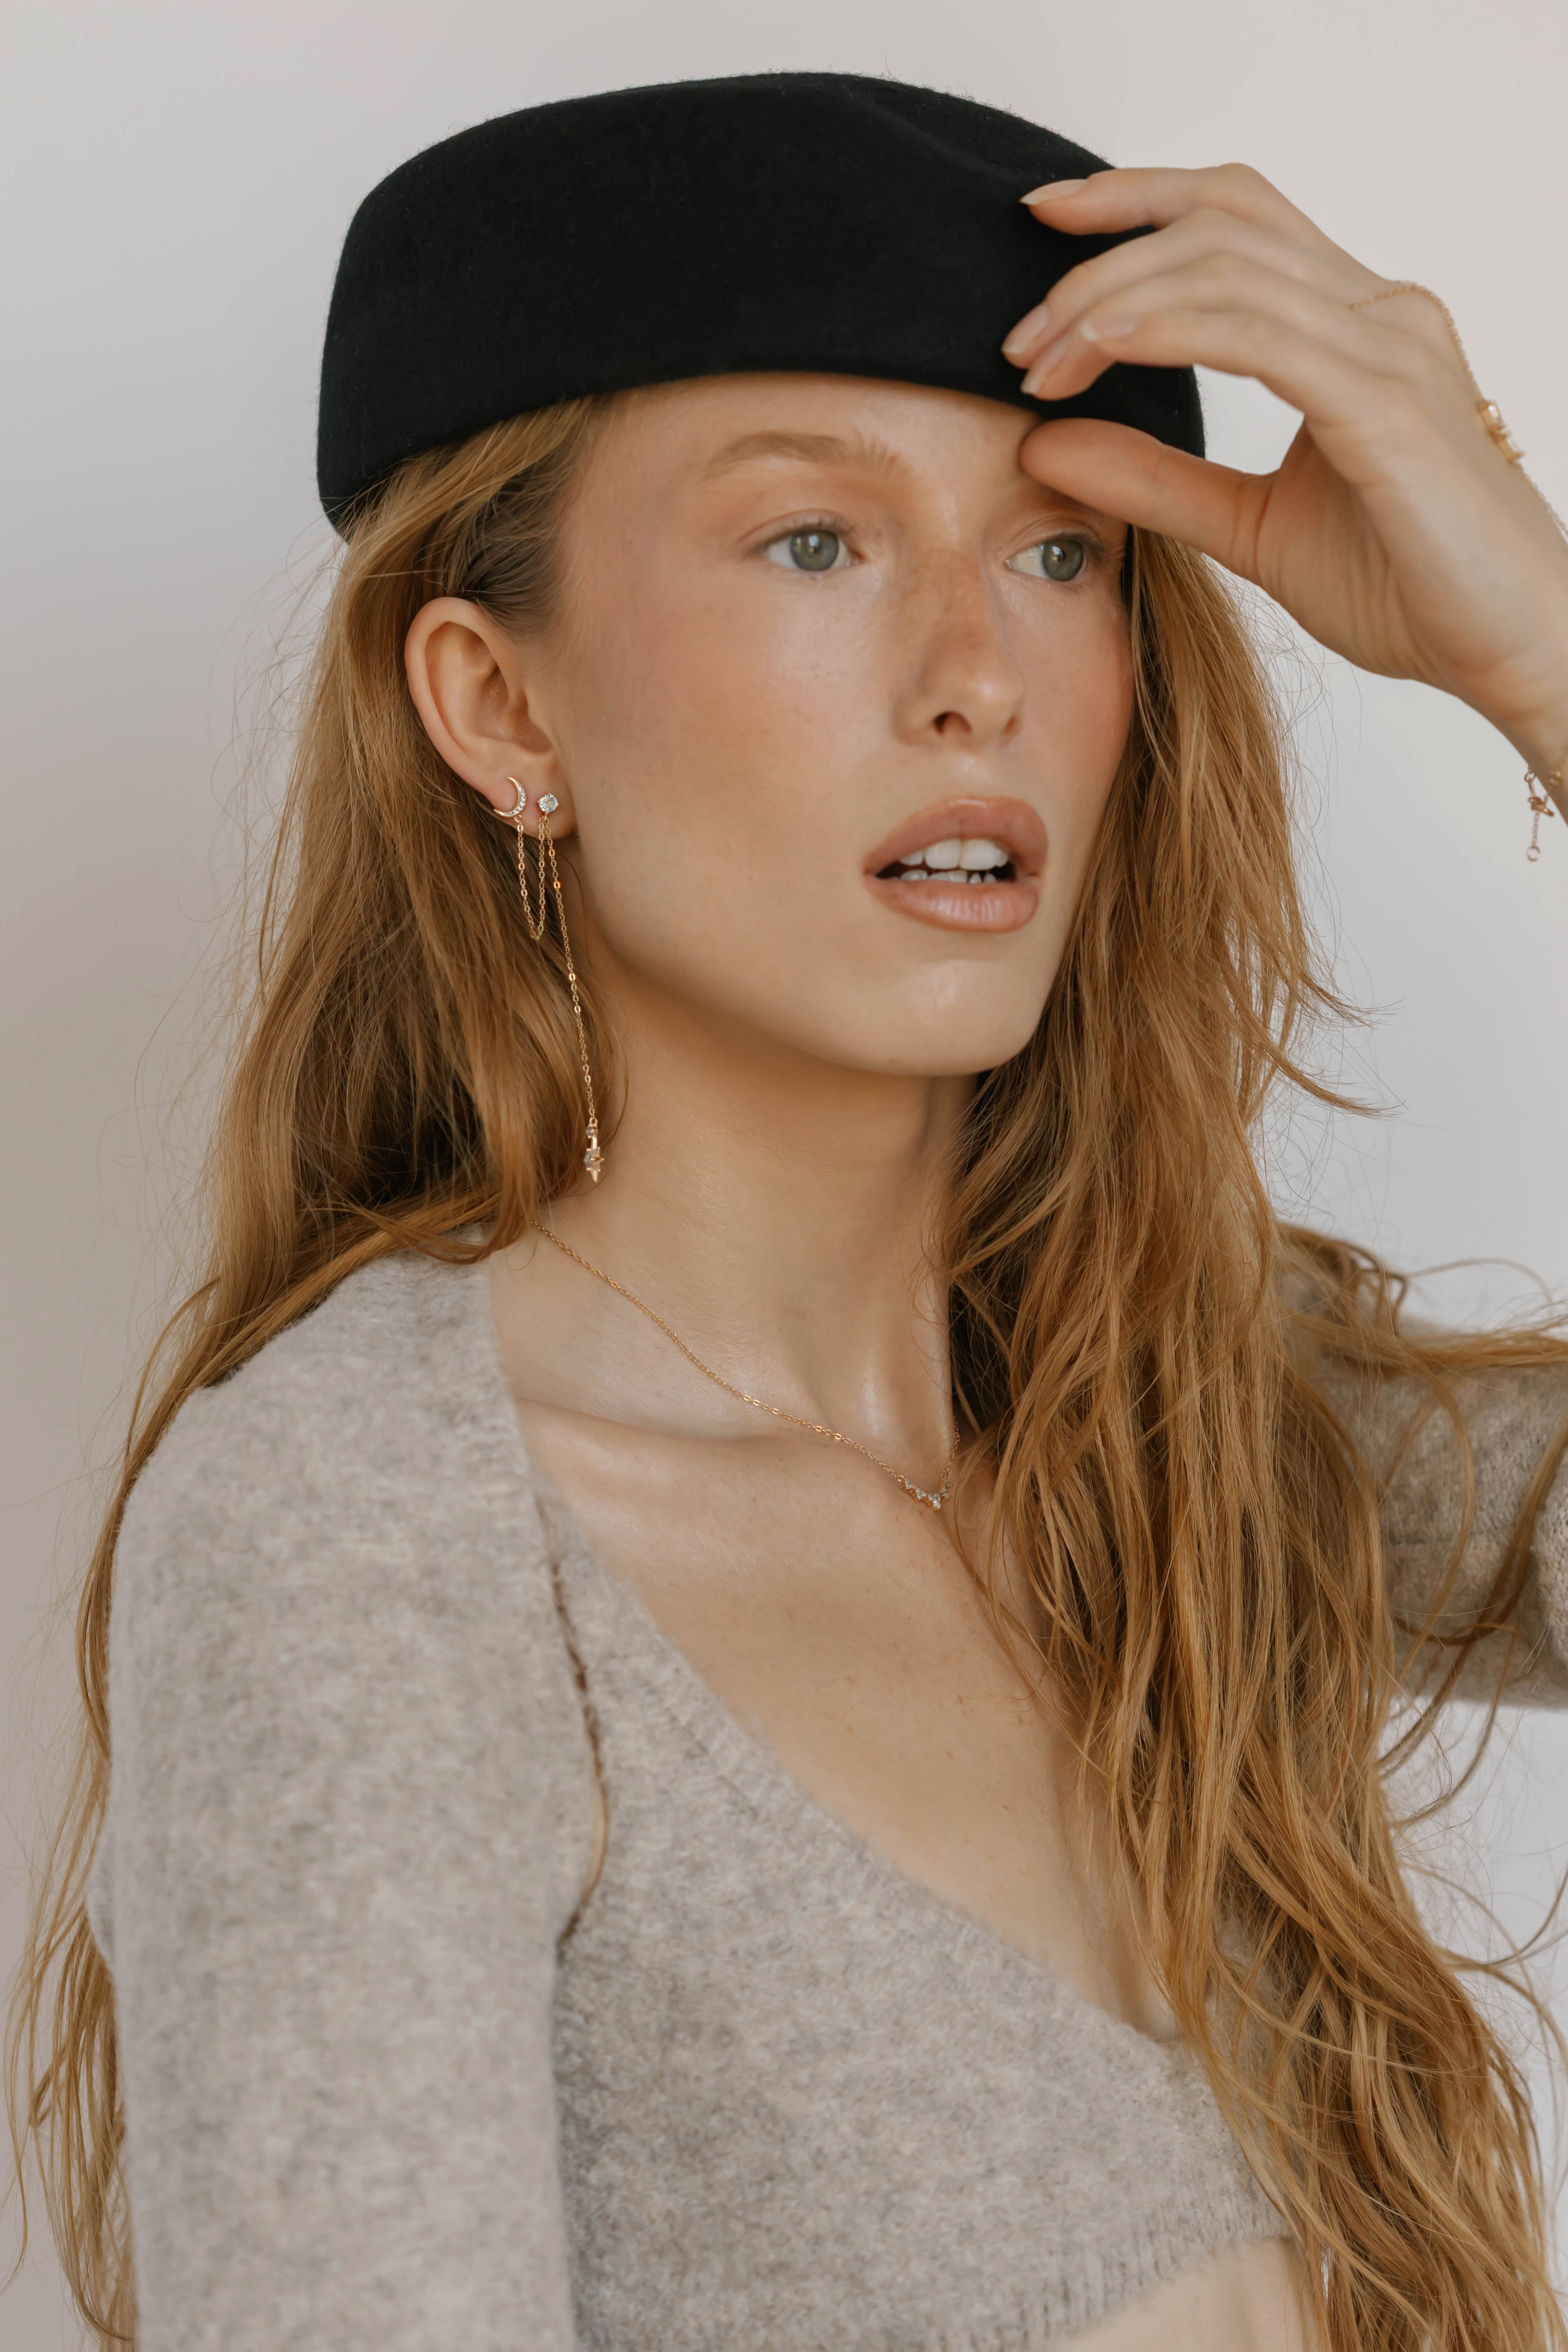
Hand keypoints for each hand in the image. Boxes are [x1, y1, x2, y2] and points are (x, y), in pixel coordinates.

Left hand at [1002, 166, 1567, 792]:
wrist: (1511, 647)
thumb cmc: (1411, 587)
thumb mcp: (1251, 529)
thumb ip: (1156, 482)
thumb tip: (1044, 443)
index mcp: (1356, 327)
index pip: (1236, 216)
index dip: (1136, 201)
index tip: (1044, 224)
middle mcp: (1380, 313)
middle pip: (1221, 220)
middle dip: (1102, 260)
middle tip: (1019, 334)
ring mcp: (1390, 349)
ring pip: (1228, 266)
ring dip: (1115, 301)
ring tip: (1041, 359)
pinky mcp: (1387, 404)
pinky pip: (1261, 331)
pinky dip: (1169, 328)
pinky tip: (1104, 350)